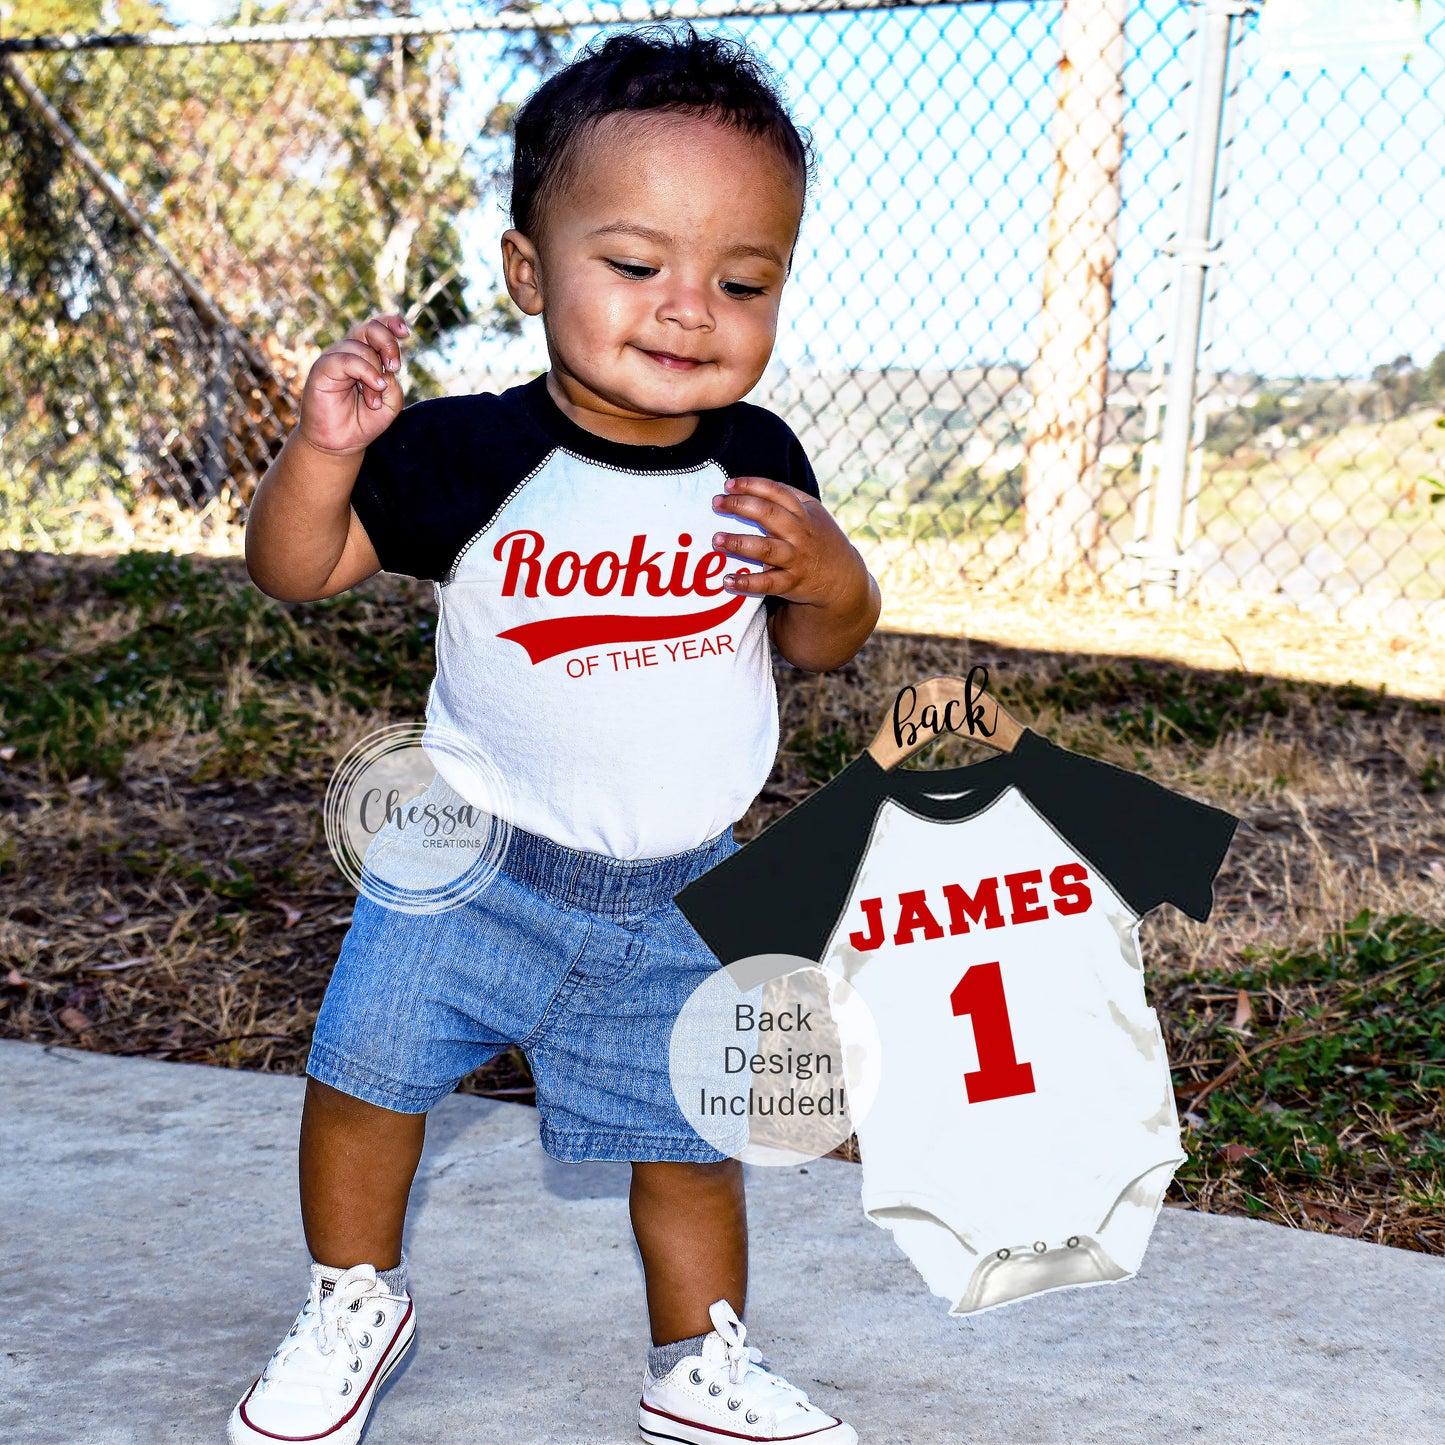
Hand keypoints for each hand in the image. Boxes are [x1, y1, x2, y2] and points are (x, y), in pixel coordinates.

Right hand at [298, 312, 410, 457]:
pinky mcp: (322, 369)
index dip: (391, 322)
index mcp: (367, 355)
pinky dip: (365, 372)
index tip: (406, 332)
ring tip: (374, 401)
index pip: (378, 326)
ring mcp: (335, 359)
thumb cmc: (364, 421)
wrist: (340, 443)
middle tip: (394, 367)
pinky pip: (346, 359)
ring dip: (375, 374)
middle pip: (369, 326)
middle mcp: (350, 352)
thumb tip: (384, 369)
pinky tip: (374, 388)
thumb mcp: (390, 403)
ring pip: (360, 346)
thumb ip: (393, 383)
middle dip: (388, 342)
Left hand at [710, 475, 862, 608]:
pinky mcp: (792, 583)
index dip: (752, 485)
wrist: (844, 578)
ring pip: (765, 548)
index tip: (728, 485)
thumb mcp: (813, 513)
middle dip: (740, 506)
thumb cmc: (820, 539)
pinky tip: (728, 581)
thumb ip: (788, 499)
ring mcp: (796, 558)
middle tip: (717, 503)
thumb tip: (748, 488)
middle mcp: (800, 533)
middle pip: (769, 514)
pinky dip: (747, 583)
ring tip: (717, 540)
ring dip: (739, 543)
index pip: (776, 492)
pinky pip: (768, 584)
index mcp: (804, 512)